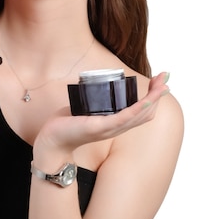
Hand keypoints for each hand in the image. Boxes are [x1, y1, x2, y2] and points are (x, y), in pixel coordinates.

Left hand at [34, 72, 169, 155]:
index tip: (160, 81)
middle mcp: (117, 127)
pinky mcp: (100, 127)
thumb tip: (96, 87)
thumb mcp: (86, 110)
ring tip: (162, 87)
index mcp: (116, 123)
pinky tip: (146, 102)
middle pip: (146, 112)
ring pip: (138, 115)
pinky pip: (122, 118)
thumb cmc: (67, 125)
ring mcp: (110, 128)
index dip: (153, 96)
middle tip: (165, 78)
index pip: (141, 111)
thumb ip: (94, 102)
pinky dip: (136, 110)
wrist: (51, 140)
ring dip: (153, 100)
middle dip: (157, 94)